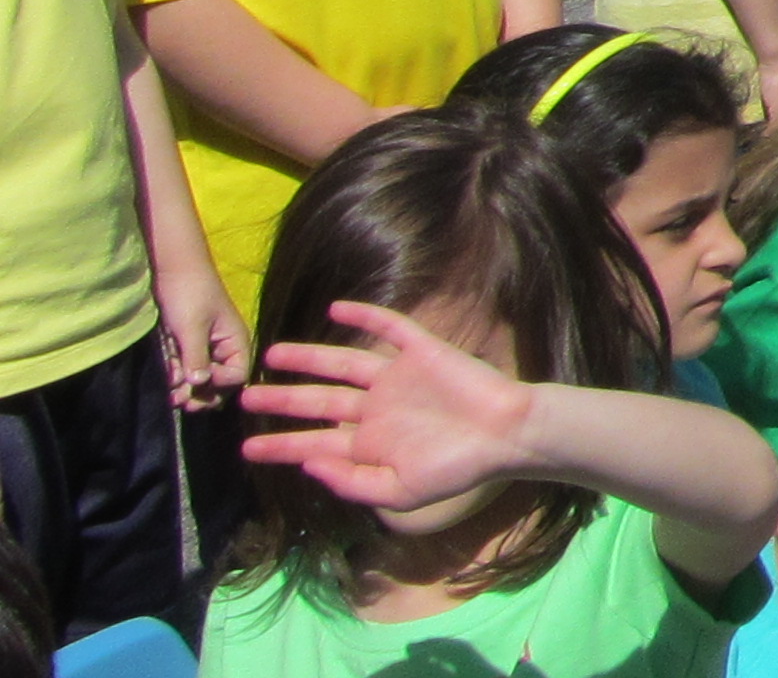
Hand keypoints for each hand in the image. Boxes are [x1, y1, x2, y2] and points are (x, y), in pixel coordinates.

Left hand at [153, 255, 251, 411]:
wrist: (170, 267)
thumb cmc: (189, 292)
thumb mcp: (192, 327)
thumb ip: (197, 357)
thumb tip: (198, 385)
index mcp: (235, 342)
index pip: (237, 377)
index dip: (218, 384)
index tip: (197, 380)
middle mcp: (223, 349)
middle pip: (218, 383)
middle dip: (198, 392)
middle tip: (177, 399)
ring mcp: (204, 348)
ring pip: (198, 378)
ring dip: (182, 386)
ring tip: (168, 388)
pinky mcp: (186, 346)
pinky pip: (183, 368)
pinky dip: (174, 374)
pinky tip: (165, 375)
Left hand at [242, 299, 537, 512]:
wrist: (507, 435)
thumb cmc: (458, 469)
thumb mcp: (399, 494)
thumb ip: (351, 482)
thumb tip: (309, 464)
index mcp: (371, 444)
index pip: (314, 443)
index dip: (280, 446)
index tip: (246, 449)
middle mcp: (378, 409)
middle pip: (319, 401)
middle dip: (282, 400)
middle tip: (245, 396)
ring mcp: (398, 379)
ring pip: (343, 364)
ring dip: (309, 357)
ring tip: (272, 355)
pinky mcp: (422, 352)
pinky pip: (389, 329)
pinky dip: (364, 317)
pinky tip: (335, 310)